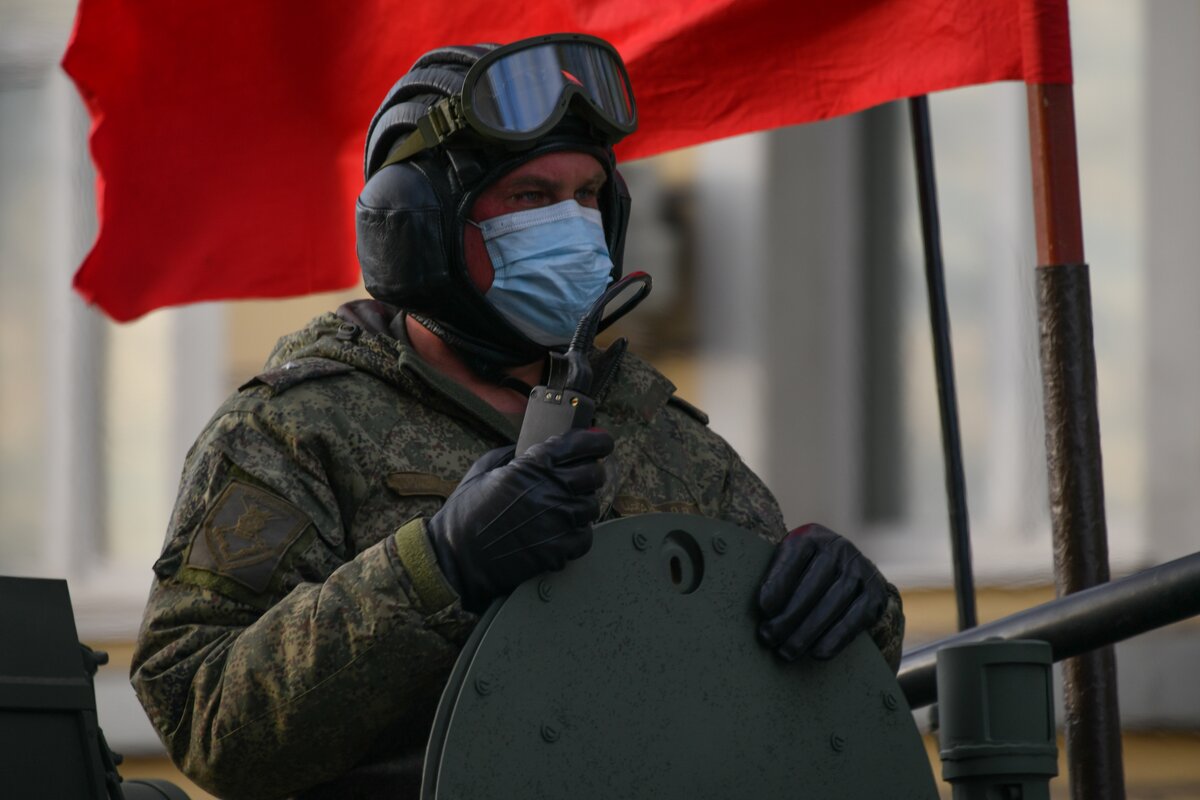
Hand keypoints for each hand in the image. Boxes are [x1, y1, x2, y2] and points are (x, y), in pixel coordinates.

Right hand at [427, 428, 613, 611]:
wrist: (455, 558)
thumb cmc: (465, 513)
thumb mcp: (484, 469)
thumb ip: (514, 454)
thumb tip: (538, 446)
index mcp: (531, 464)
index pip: (579, 444)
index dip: (597, 441)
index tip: (603, 442)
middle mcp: (549, 489)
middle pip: (594, 475)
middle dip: (592, 473)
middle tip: (584, 478)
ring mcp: (556, 521)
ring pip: (591, 507)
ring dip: (581, 507)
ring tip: (562, 511)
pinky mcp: (558, 550)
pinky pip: (585, 537)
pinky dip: (577, 535)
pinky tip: (560, 533)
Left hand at [757, 524, 887, 661]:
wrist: (848, 571)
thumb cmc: (804, 571)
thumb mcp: (789, 562)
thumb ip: (775, 577)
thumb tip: (761, 612)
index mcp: (810, 536)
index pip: (793, 558)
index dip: (778, 584)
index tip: (764, 610)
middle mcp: (839, 548)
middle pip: (812, 585)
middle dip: (788, 616)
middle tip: (769, 638)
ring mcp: (860, 569)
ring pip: (833, 603)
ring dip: (807, 632)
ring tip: (787, 651)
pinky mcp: (875, 593)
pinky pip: (855, 619)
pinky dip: (835, 638)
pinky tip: (817, 653)